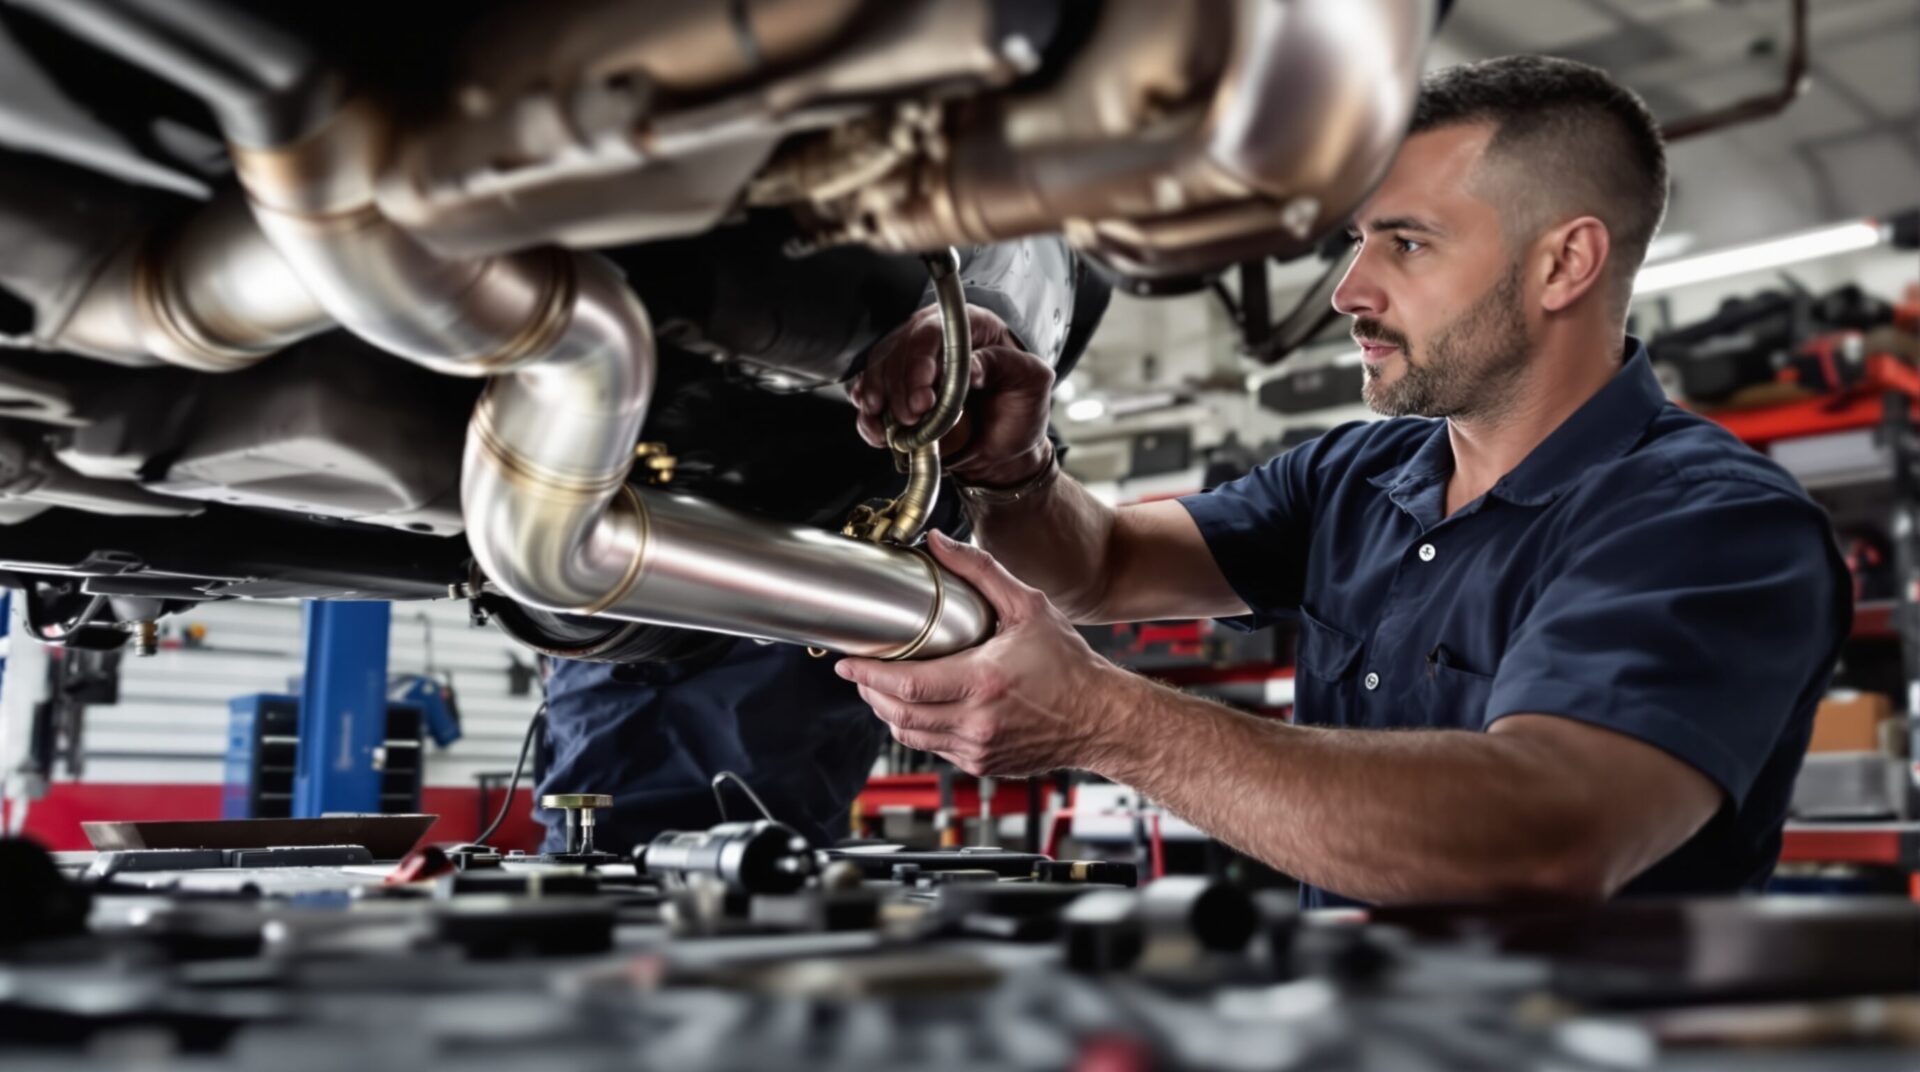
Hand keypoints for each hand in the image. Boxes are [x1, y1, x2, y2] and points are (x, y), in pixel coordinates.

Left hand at [834, 531, 1136, 776]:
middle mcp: (977, 721)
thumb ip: (981, 573)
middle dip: (869, 694)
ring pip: (911, 735)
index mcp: (984, 682)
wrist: (1101, 717)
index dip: (869, 675)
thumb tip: (940, 544)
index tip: (849, 662)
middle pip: (899, 715)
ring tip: (879, 690)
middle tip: (858, 673)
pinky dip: (916, 728)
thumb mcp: (1029, 607)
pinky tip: (916, 707)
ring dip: (888, 713)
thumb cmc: (1070, 666)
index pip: (906, 685)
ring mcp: (977, 747)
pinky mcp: (981, 762)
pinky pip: (933, 747)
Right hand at [851, 303, 1054, 486]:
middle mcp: (936, 340)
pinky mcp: (896, 393)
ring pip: (879, 370)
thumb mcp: (1032, 382)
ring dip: (880, 400)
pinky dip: (869, 416)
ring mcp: (912, 366)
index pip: (935, 329)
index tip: (923, 393)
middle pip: (900, 349)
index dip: (921, 359)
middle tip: (912, 418)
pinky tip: (879, 432)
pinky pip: (869, 397)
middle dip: (900, 386)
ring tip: (894, 428)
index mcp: (971, 326)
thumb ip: (1005, 365)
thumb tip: (970, 366)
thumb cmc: (1022, 411)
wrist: (1004, 451)